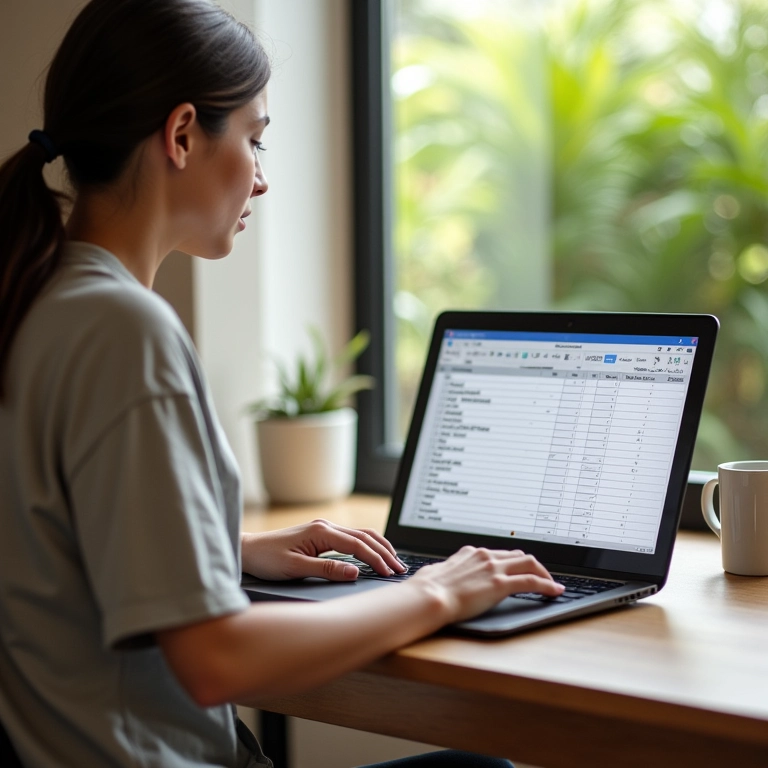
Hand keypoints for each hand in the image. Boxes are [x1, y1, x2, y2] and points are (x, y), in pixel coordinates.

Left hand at [241, 519, 407, 580]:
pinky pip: (351, 538)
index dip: (377, 559)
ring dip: (378, 547)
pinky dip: (367, 545)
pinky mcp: (321, 535)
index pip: (358, 545)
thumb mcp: (295, 569)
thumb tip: (355, 572)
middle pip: (365, 535)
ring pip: (360, 534)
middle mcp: (325, 526)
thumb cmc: (267, 560)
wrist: (248, 551)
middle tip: (400, 568)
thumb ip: (326, 570)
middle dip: (385, 551)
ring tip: (393, 561)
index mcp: (321, 532)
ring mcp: (324, 529)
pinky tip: (373, 555)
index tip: (390, 573)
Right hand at [409, 546, 563, 623]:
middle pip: (518, 556)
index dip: (514, 562)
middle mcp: (485, 556)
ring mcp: (494, 568)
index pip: (500, 553)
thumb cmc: (428, 588)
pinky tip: (555, 591)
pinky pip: (532, 582)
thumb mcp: (438, 572)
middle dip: (533, 566)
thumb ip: (447, 571)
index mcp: (471, 553)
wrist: (429, 597)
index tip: (520, 568)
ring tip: (552, 584)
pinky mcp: (500, 584)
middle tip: (542, 577)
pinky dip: (547, 585)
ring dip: (544, 573)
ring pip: (529, 564)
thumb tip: (439, 574)